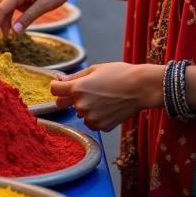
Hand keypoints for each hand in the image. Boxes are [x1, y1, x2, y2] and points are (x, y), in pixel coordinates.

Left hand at [50, 62, 164, 131]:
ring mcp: (91, 118)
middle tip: (85, 89)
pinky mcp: (101, 127)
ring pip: (79, 113)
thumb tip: (58, 80)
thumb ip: (74, 77)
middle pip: (62, 104)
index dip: (57, 85)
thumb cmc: (119, 74)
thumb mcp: (95, 69)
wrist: (140, 88)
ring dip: (85, 106)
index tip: (62, 83)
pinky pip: (91, 121)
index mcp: (78, 88)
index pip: (54, 90)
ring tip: (102, 96)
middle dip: (69, 97)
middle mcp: (81, 105)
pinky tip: (108, 106)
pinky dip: (95, 115)